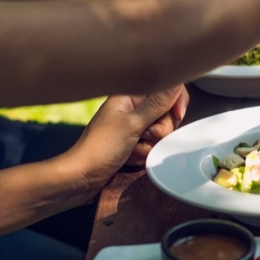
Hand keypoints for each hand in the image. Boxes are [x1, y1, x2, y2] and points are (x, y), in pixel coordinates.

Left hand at [66, 85, 189, 198]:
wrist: (82, 176)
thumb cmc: (99, 147)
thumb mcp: (132, 123)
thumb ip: (158, 103)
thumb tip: (176, 83)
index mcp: (131, 95)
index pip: (167, 89)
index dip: (176, 101)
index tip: (176, 114)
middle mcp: (134, 107)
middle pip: (168, 114)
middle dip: (159, 130)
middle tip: (141, 135)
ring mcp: (135, 125)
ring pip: (163, 133)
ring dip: (150, 145)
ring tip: (131, 148)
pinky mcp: (135, 141)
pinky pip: (154, 146)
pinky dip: (145, 153)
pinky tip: (130, 156)